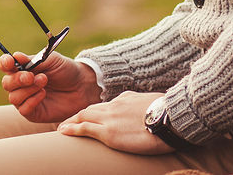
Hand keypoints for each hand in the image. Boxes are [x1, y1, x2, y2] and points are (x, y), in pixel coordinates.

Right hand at [0, 52, 101, 122]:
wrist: (82, 86)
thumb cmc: (67, 70)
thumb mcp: (51, 60)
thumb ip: (32, 60)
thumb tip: (15, 56)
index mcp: (23, 68)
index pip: (6, 65)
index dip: (4, 63)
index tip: (10, 62)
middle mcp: (22, 84)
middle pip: (7, 83)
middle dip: (18, 79)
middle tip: (32, 76)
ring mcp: (26, 99)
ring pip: (13, 97)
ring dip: (27, 89)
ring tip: (44, 82)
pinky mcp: (34, 113)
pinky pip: (23, 109)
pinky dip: (31, 100)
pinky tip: (43, 94)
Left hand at [57, 91, 171, 154]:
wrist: (171, 119)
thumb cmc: (169, 114)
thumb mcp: (153, 104)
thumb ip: (141, 106)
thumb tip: (142, 112)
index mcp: (126, 99)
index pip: (105, 106)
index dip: (95, 112)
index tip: (89, 117)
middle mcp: (115, 105)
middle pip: (91, 109)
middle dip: (78, 115)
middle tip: (68, 122)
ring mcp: (110, 119)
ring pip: (84, 116)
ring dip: (71, 121)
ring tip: (61, 128)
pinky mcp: (109, 133)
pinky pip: (85, 129)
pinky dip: (72, 129)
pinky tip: (63, 132)